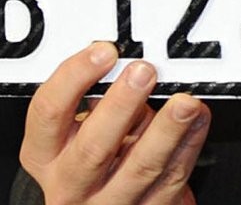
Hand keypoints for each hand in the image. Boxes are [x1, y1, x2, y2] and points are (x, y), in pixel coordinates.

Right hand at [19, 42, 210, 204]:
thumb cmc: (92, 156)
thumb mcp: (79, 130)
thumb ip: (99, 103)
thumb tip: (132, 68)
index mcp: (44, 155)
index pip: (48, 113)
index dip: (74, 78)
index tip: (104, 51)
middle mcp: (70, 184)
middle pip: (93, 148)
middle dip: (122, 105)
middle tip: (144, 73)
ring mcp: (107, 204)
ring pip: (140, 169)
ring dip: (166, 131)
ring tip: (185, 102)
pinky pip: (171, 181)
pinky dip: (188, 146)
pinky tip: (197, 121)